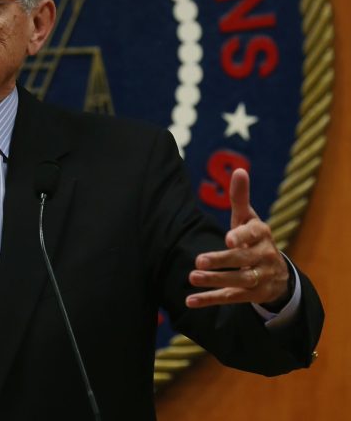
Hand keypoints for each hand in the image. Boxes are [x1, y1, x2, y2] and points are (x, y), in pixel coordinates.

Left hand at [186, 168, 289, 308]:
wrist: (278, 273)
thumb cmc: (254, 238)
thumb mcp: (249, 218)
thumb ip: (241, 197)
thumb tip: (239, 169)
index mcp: (261, 235)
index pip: (253, 235)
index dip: (242, 237)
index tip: (228, 238)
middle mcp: (263, 257)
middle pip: (242, 260)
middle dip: (222, 261)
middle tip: (199, 261)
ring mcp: (259, 278)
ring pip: (237, 282)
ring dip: (215, 281)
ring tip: (192, 277)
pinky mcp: (251, 296)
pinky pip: (230, 299)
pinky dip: (210, 300)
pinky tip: (191, 301)